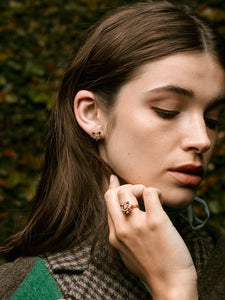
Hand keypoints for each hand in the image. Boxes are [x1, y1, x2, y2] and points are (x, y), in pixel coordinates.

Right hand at [104, 175, 197, 299]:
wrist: (170, 284)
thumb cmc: (152, 267)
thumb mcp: (127, 252)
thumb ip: (121, 233)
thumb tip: (120, 216)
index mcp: (114, 235)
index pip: (107, 202)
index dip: (112, 188)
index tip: (114, 179)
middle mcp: (122, 229)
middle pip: (113, 194)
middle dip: (125, 187)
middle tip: (139, 193)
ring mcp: (137, 225)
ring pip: (129, 191)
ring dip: (140, 188)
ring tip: (150, 197)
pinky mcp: (156, 221)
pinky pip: (150, 193)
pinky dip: (155, 191)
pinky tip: (160, 199)